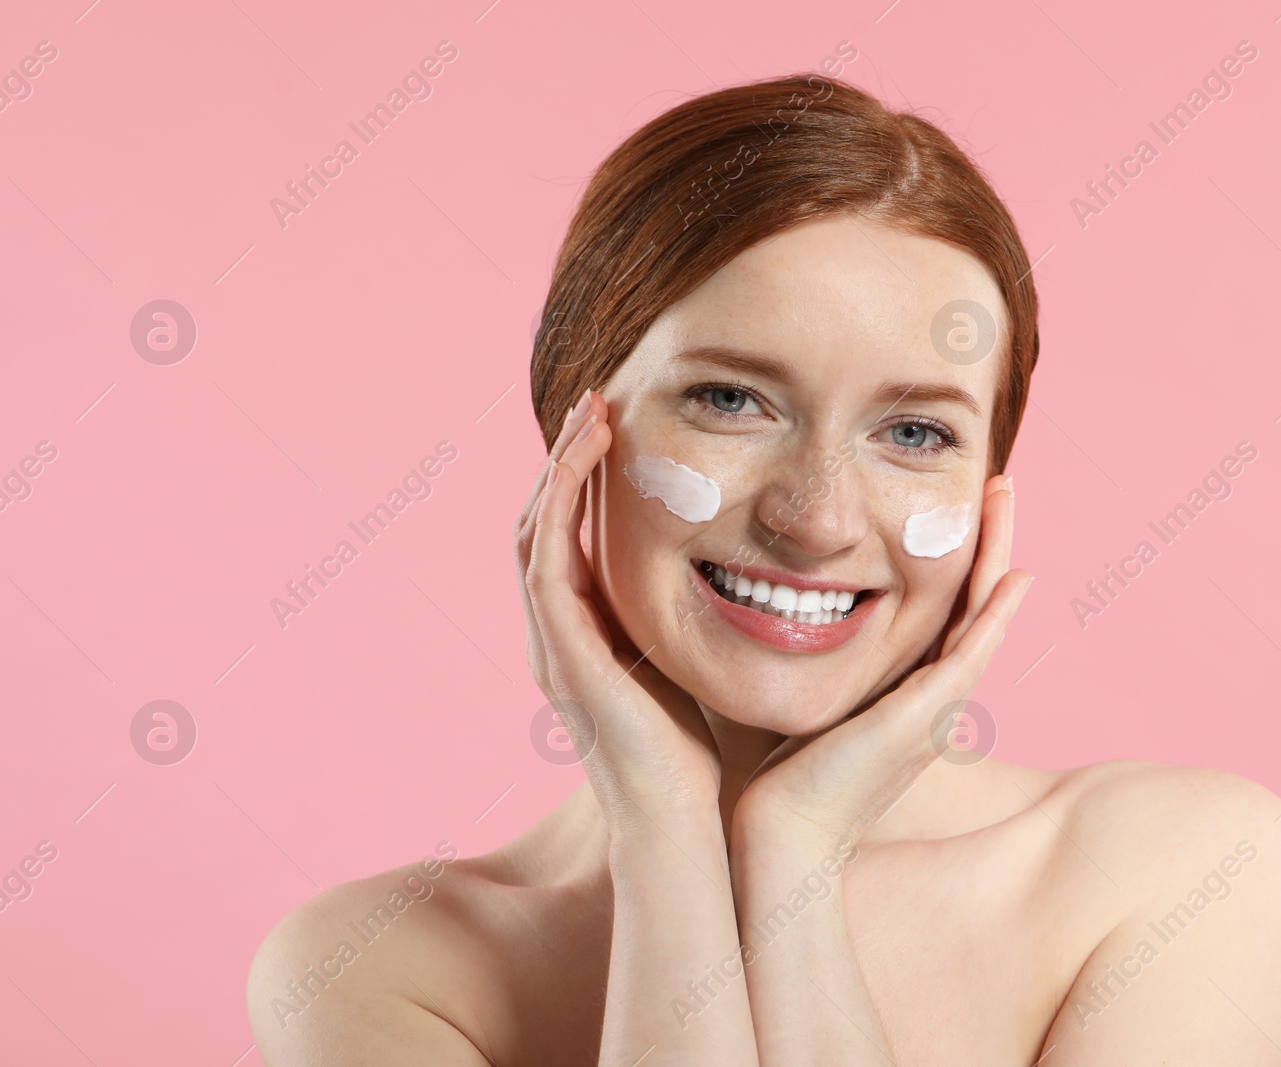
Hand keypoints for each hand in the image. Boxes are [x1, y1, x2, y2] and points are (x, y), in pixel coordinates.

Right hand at [515, 389, 721, 833]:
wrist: (683, 822)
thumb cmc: (701, 757)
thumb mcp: (694, 667)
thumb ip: (694, 625)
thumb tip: (743, 583)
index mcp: (584, 639)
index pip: (570, 541)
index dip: (587, 483)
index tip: (619, 430)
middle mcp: (555, 636)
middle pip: (544, 524)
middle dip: (568, 461)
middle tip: (598, 403)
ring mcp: (550, 641)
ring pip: (536, 528)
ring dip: (561, 465)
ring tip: (592, 410)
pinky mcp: (559, 647)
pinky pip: (545, 554)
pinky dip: (561, 498)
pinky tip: (587, 453)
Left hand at [731, 473, 1032, 855]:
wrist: (783, 833)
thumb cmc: (777, 774)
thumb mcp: (801, 694)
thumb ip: (800, 654)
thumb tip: (769, 609)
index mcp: (906, 687)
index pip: (944, 606)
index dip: (957, 553)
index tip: (956, 501)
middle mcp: (932, 694)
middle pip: (974, 599)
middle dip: (988, 537)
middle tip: (1001, 483)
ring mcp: (935, 706)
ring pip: (983, 614)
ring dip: (998, 553)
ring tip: (1008, 498)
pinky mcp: (926, 715)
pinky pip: (973, 653)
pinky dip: (997, 614)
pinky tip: (1015, 575)